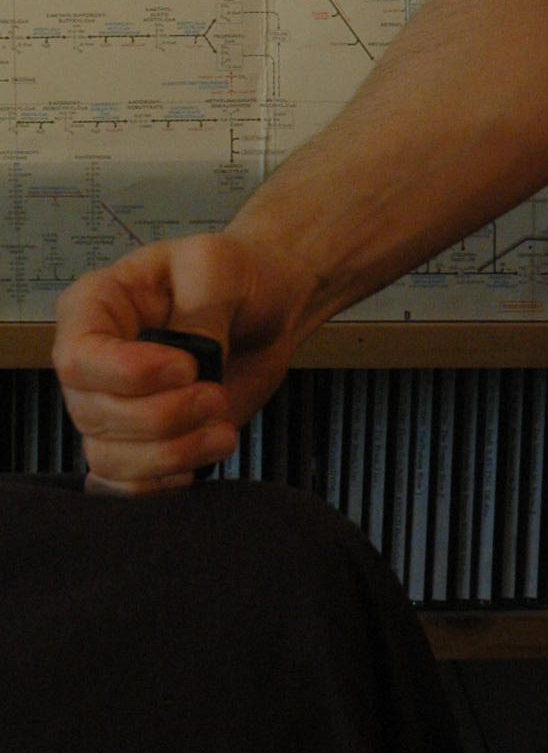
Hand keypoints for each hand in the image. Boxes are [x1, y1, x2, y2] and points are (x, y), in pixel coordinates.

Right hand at [52, 233, 307, 495]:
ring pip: (110, 457)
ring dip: (172, 454)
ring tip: (223, 432)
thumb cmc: (234, 275)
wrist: (266, 310)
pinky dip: (164, 483)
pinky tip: (203, 460)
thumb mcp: (218, 267)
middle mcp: (92, 362)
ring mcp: (109, 407)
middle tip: (217, 396)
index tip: (189, 368)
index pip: (78, 358)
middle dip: (164, 417)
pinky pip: (125, 485)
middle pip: (95, 414)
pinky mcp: (136, 443)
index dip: (129, 375)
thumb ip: (199, 312)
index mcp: (94, 306)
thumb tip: (190, 364)